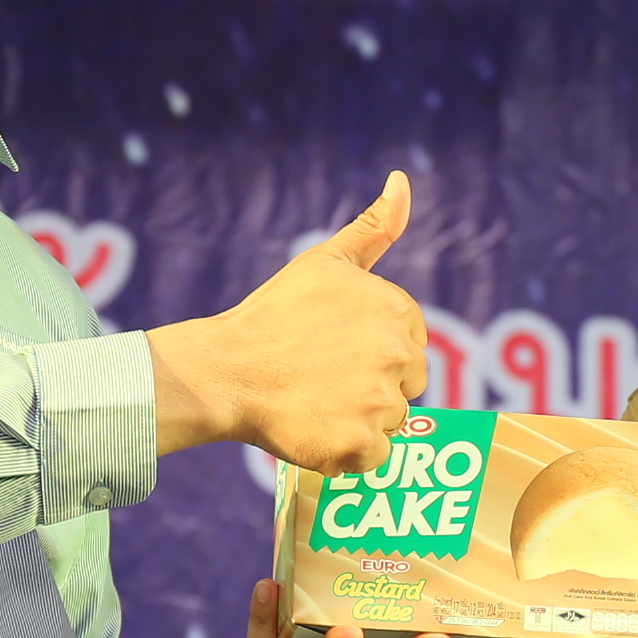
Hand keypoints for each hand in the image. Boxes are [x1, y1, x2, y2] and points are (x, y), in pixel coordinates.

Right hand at [148, 174, 432, 471]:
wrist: (226, 370)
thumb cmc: (274, 315)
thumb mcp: (325, 262)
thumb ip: (374, 228)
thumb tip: (402, 180)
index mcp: (395, 309)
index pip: (411, 343)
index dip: (374, 350)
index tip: (336, 350)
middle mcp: (396, 353)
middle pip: (409, 383)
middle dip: (374, 384)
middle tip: (324, 378)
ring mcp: (380, 402)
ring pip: (390, 421)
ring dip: (359, 418)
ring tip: (314, 400)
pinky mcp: (361, 446)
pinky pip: (373, 457)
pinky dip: (348, 451)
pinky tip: (315, 428)